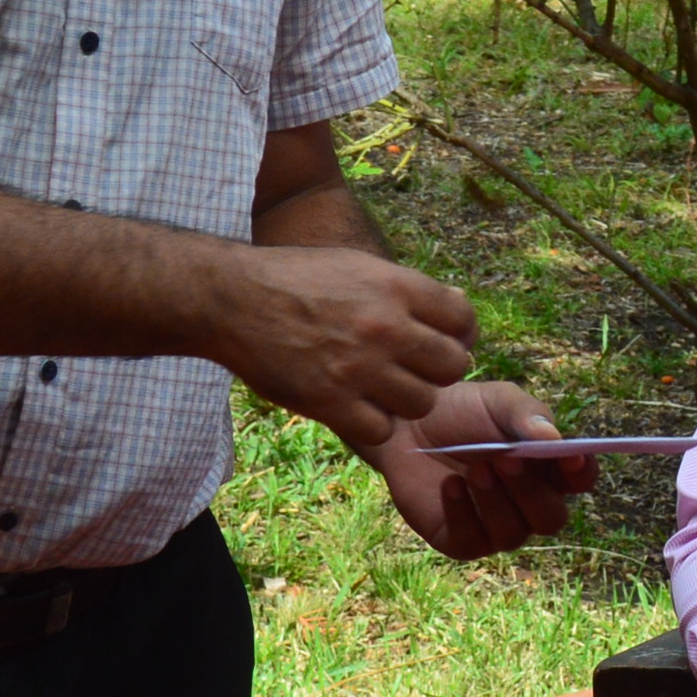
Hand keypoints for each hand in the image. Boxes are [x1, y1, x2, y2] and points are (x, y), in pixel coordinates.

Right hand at [216, 245, 479, 449]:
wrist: (233, 299)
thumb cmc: (296, 280)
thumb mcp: (358, 266)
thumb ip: (409, 290)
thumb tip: (460, 305)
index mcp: (395, 287)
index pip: (463, 319)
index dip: (459, 334)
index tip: (441, 341)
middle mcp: (384, 326)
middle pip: (452, 366)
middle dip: (438, 371)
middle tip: (414, 369)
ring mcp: (358, 367)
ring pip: (423, 403)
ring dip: (407, 400)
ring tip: (383, 389)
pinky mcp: (330, 402)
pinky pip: (382, 429)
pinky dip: (374, 424)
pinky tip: (358, 407)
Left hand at [362, 377, 589, 562]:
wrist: (407, 426)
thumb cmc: (461, 410)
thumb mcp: (497, 400)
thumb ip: (526, 414)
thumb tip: (553, 437)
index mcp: (547, 468)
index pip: (580, 480)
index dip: (581, 472)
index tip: (570, 456)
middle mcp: (528, 503)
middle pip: (551, 518)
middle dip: (530, 492)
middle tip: (505, 461)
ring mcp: (496, 526)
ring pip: (514, 534)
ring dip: (495, 502)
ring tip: (474, 469)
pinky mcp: (462, 540)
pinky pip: (474, 541)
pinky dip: (463, 514)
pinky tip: (452, 486)